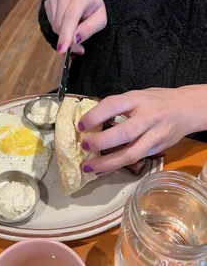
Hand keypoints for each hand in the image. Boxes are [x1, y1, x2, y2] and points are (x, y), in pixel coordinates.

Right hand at [44, 0, 106, 54]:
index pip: (70, 16)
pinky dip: (58, 28)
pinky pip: (50, 22)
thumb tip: (74, 40)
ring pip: (54, 25)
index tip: (62, 50)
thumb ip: (89, 29)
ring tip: (74, 28)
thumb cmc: (94, 8)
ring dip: (63, 34)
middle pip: (60, 24)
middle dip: (68, 39)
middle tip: (78, 46)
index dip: (66, 34)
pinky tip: (66, 22)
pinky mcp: (47, 0)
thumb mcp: (100, 20)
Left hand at [78, 86, 206, 174]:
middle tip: (84, 146)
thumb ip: (118, 106)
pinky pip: (135, 161)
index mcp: (137, 100)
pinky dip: (116, 167)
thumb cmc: (155, 101)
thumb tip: (91, 120)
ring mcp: (154, 136)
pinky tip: (102, 171)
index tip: (80, 125)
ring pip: (131, 154)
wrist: (187, 109)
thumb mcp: (136, 96)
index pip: (114, 105)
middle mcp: (147, 118)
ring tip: (88, 167)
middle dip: (101, 142)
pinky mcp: (157, 150)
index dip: (96, 115)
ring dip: (107, 163)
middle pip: (125, 133)